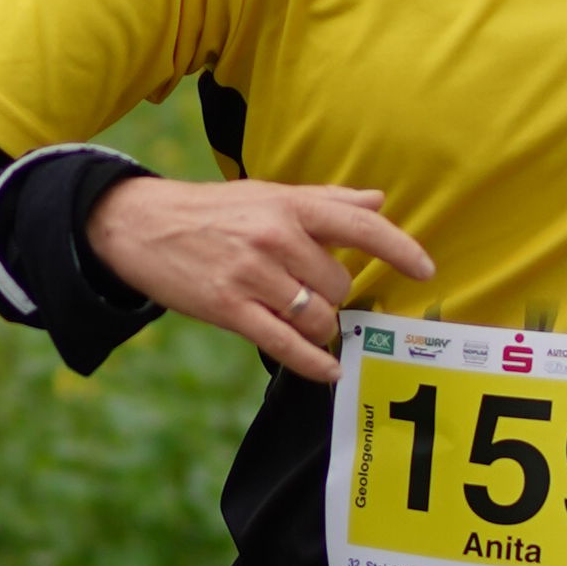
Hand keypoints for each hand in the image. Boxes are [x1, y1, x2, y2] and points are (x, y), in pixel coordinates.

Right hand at [86, 171, 433, 384]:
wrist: (141, 226)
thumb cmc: (213, 211)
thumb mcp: (268, 195)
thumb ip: (326, 201)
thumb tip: (378, 198)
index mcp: (289, 205)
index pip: (360, 225)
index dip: (400, 249)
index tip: (426, 270)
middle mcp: (275, 238)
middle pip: (340, 283)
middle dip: (333, 294)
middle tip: (308, 290)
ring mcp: (252, 276)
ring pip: (317, 316)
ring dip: (319, 325)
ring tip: (298, 316)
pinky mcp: (229, 309)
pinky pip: (285, 345)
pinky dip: (312, 362)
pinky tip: (328, 371)